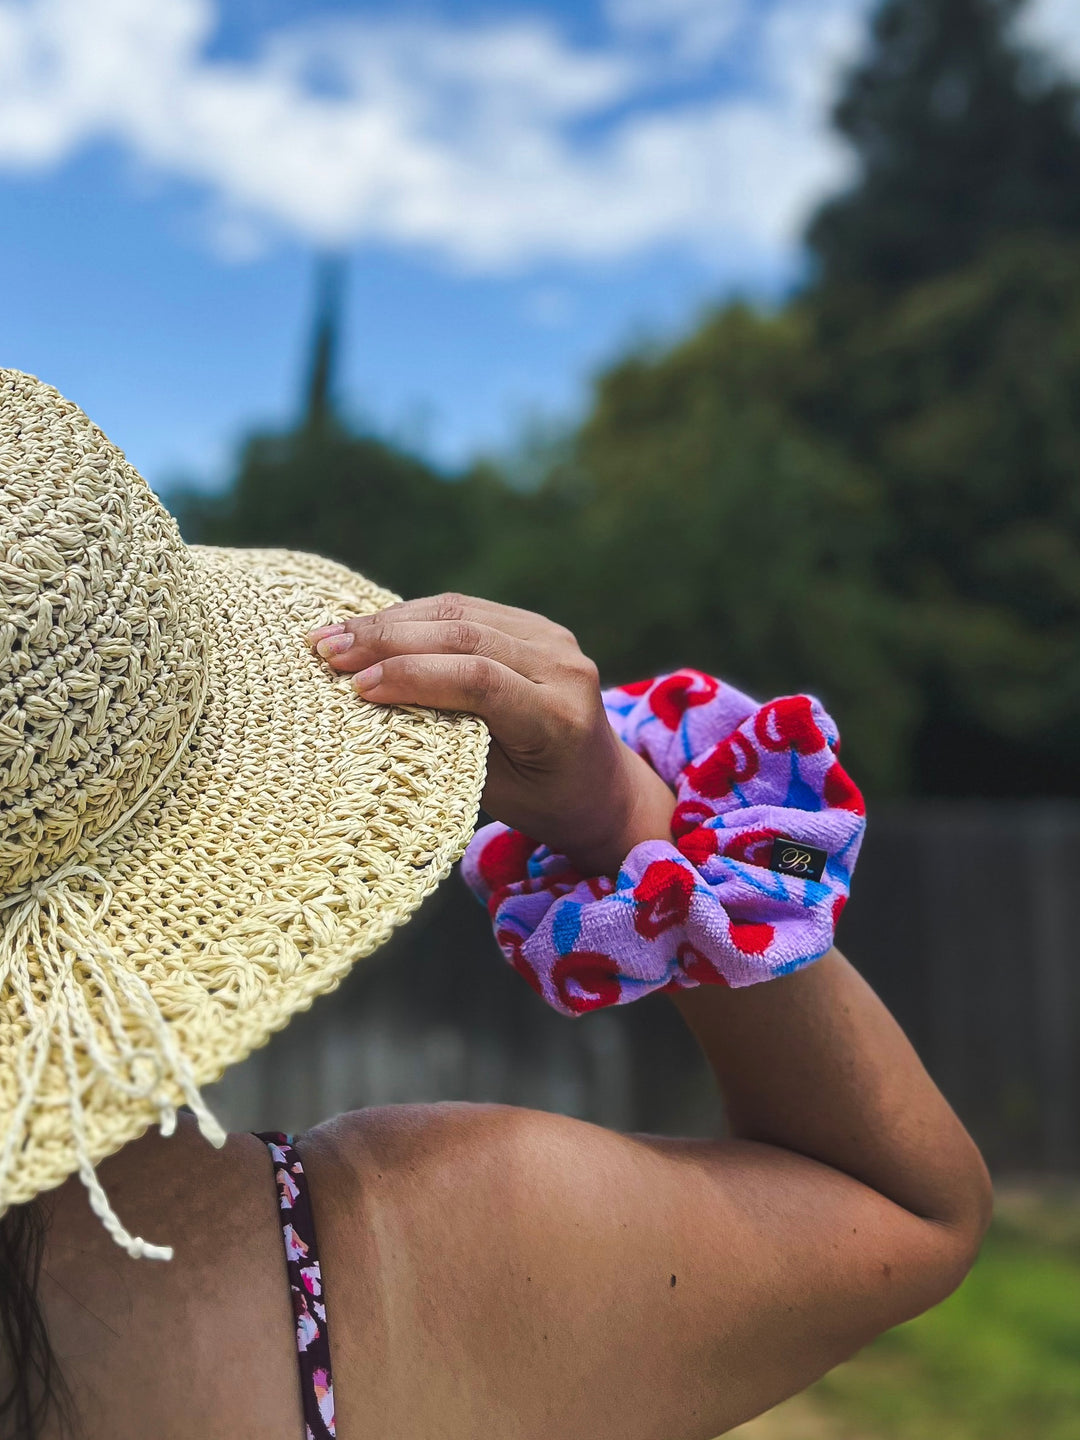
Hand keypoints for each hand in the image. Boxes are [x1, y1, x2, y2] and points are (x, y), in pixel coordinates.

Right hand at [308, 593, 674, 876]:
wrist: (603, 786)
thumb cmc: (544, 801)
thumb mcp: (496, 791)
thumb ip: (449, 743)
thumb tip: (372, 707)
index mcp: (559, 718)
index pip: (479, 681)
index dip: (413, 677)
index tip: (356, 687)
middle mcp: (565, 669)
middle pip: (466, 638)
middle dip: (388, 641)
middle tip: (326, 651)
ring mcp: (556, 640)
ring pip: (462, 614)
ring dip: (391, 622)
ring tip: (333, 635)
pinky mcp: (539, 626)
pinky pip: (469, 611)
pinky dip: (415, 617)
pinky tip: (370, 626)